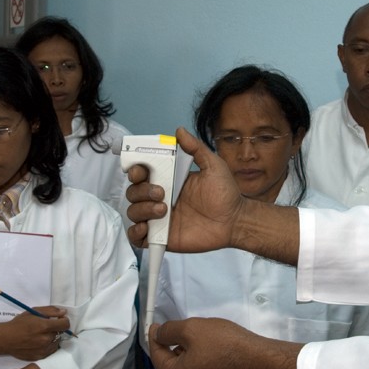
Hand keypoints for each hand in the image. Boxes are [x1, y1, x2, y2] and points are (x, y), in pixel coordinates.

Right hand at [0, 307, 69, 362]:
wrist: (5, 339)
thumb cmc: (19, 323)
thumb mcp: (33, 312)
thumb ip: (50, 311)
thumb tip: (64, 313)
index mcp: (44, 326)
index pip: (65, 325)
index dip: (64, 321)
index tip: (59, 320)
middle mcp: (45, 339)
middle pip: (60, 333)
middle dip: (56, 329)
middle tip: (46, 327)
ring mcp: (43, 350)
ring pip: (56, 342)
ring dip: (53, 338)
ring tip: (42, 335)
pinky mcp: (40, 357)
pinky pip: (50, 350)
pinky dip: (48, 346)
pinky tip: (39, 342)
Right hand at [126, 127, 244, 251]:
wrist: (235, 221)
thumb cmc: (225, 194)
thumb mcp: (213, 166)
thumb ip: (196, 148)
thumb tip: (180, 131)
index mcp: (168, 180)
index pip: (142, 174)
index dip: (135, 170)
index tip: (140, 170)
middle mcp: (160, 198)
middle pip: (133, 192)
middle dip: (141, 190)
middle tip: (161, 192)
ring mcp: (159, 218)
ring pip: (133, 212)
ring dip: (141, 209)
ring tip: (163, 210)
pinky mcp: (161, 237)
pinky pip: (137, 237)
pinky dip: (135, 232)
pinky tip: (146, 228)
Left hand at [148, 318, 301, 368]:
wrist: (259, 360)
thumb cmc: (224, 344)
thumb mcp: (192, 329)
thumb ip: (169, 331)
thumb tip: (158, 334)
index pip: (157, 356)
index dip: (156, 337)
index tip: (156, 325)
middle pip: (172, 366)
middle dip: (173, 347)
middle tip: (180, 329)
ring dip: (188, 355)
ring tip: (198, 339)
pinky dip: (202, 364)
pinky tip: (211, 351)